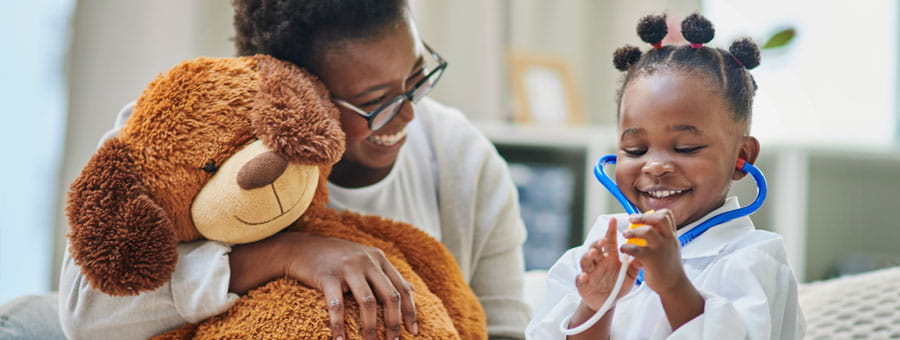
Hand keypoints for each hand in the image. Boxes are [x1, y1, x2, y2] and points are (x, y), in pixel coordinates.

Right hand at [231, 232, 417, 339]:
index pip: (402, 288)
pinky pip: (337, 306)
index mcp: (379, 259)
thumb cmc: (336, 256)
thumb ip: (388, 273)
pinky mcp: (328, 276)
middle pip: (389, 296)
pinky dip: (339, 325)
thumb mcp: (366, 258)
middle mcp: (367, 261)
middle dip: (393, 323)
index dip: (410, 312)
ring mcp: (348, 267)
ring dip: (370, 328)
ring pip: (368, 302)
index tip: (413, 331)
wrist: (300, 246)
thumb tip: (413, 289)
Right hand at [576, 218, 638, 310]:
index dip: (611, 230)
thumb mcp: (630, 276)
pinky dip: (581, 277)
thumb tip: (645, 253)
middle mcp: (598, 262)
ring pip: (585, 261)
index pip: (609, 241)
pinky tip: (585, 276)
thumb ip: (635, 265)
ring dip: (587, 257)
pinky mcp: (583, 284)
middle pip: (594, 248)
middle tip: (602, 242)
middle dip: (596, 244)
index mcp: (610, 257)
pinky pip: (580, 279)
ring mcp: (590, 272)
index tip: (614, 220)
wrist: (607, 303)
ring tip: (593, 254)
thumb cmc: (618, 285)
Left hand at [620, 209, 686, 294]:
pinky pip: (637, 249)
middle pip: (660, 219)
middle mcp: (668, 240)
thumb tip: (650, 225)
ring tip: (625, 234)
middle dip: (643, 216)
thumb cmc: (669, 267)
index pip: (667, 215)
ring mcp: (661, 249)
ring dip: (633, 231)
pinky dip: (627, 247)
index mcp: (671, 236)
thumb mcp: (670, 248)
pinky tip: (624, 249)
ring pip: (648, 231)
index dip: (654, 212)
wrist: (674, 286)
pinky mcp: (652, 260)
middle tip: (631, 219)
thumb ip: (662, 237)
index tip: (644, 215)